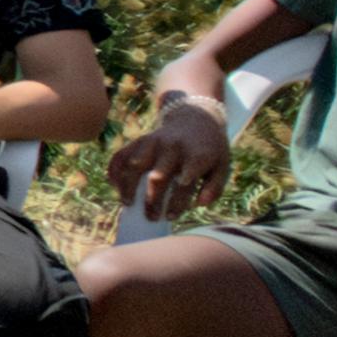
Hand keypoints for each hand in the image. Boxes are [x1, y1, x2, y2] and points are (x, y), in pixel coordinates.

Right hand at [109, 97, 232, 222]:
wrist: (197, 118)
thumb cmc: (210, 150)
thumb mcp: (222, 166)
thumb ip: (215, 187)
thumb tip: (200, 204)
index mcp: (196, 155)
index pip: (184, 181)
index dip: (177, 201)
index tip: (171, 216)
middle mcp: (173, 147)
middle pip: (157, 177)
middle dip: (152, 200)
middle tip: (151, 217)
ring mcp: (154, 142)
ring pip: (134, 165)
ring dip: (128, 186)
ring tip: (128, 204)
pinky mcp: (140, 139)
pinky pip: (122, 155)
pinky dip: (114, 170)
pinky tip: (116, 186)